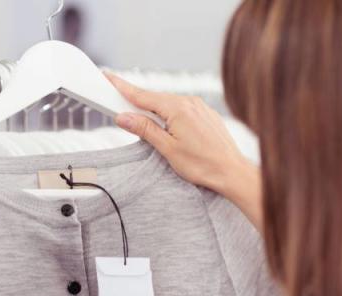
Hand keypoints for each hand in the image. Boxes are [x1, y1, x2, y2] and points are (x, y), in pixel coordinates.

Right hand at [107, 73, 262, 228]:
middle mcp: (190, 102)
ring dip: (155, 110)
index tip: (108, 78)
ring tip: (144, 121)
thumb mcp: (168, 149)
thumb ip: (145, 129)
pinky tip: (167, 125)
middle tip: (119, 103)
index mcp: (178, 108)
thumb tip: (124, 117)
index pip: (142, 96)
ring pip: (170, 104)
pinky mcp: (206, 114)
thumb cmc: (203, 164)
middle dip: (137, 101)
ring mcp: (200, 107)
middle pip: (155, 98)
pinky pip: (183, 109)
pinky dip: (170, 114)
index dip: (123, 87)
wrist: (232, 172)